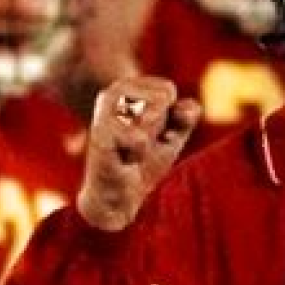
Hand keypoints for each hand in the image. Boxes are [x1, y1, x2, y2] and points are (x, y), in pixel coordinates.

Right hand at [77, 76, 199, 230]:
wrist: (118, 197)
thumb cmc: (143, 162)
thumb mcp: (173, 135)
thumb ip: (185, 117)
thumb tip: (185, 110)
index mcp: (126, 87)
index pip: (166, 89)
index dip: (169, 116)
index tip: (151, 133)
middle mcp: (111, 93)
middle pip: (161, 98)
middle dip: (160, 127)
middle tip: (140, 144)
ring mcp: (103, 112)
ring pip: (151, 115)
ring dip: (149, 140)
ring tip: (132, 150)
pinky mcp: (99, 133)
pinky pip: (140, 140)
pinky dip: (138, 155)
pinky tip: (123, 160)